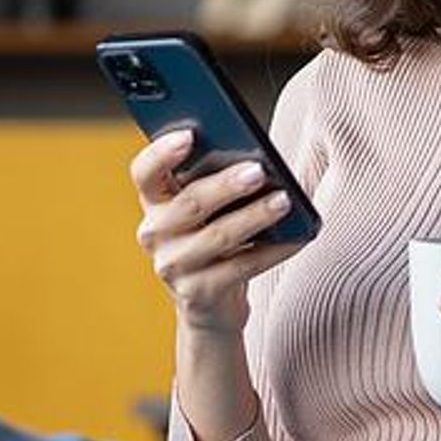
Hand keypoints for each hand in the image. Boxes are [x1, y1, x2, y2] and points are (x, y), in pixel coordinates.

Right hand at [129, 130, 305, 333]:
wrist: (210, 305)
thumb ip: (214, 181)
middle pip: (189, 203)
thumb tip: (255, 157)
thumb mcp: (206, 209)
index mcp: (154, 202)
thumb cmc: (214, 239)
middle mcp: (155, 233)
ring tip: (284, 201)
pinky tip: (296, 238)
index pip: (145, 172)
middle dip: (225, 185)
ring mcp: (173, 266)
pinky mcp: (198, 294)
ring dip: (255, 216)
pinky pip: (241, 268)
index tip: (189, 135)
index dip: (161, 153)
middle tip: (258, 171)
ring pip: (218, 236)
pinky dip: (272, 251)